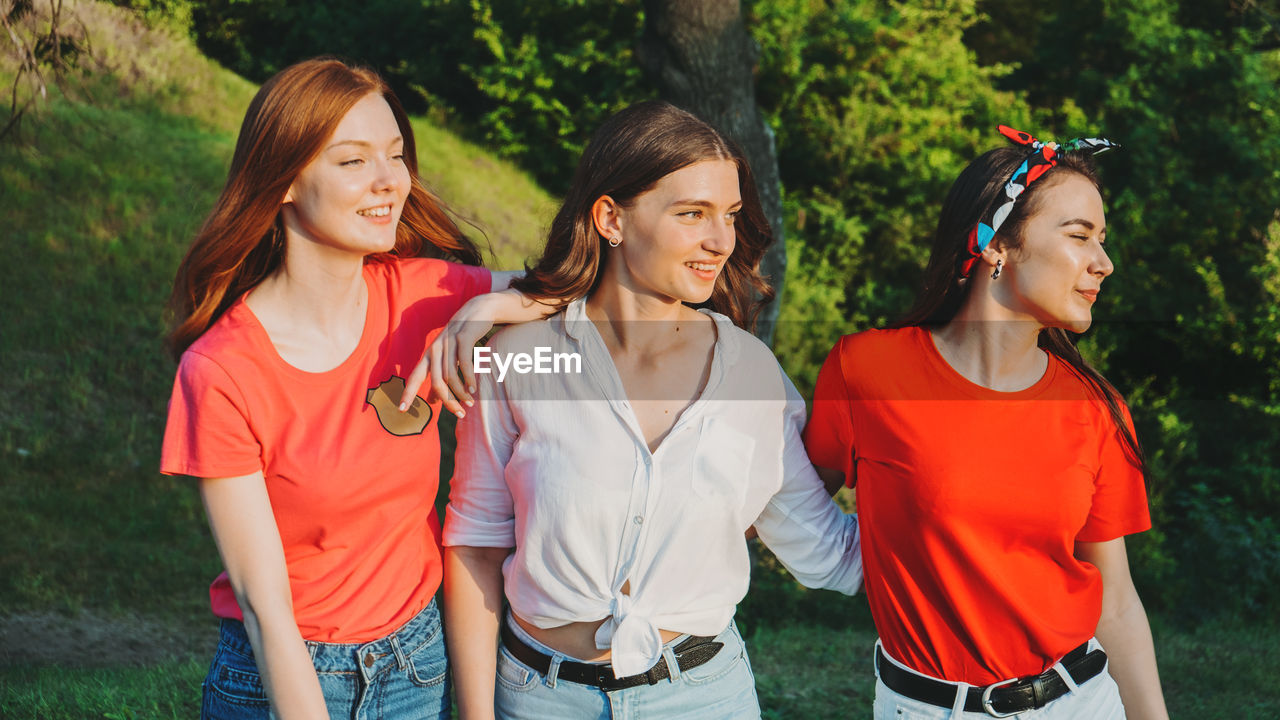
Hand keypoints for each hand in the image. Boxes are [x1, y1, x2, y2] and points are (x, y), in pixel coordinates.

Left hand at [400, 293, 505, 418]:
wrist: (477, 311)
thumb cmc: (461, 339)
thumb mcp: (448, 357)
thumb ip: (440, 378)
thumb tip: (432, 401)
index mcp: (429, 356)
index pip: (414, 377)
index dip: (408, 393)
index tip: (402, 410)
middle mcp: (435, 349)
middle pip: (436, 381)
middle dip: (447, 401)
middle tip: (459, 414)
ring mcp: (448, 343)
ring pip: (451, 375)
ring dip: (461, 392)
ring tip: (470, 403)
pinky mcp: (463, 338)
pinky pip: (464, 363)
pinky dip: (469, 378)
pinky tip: (474, 388)